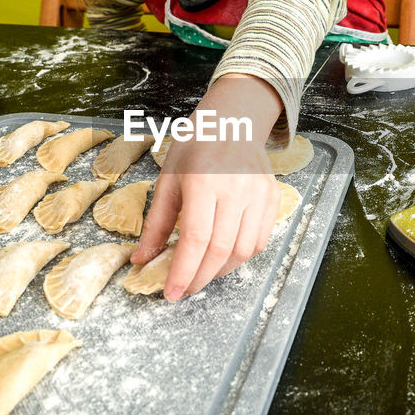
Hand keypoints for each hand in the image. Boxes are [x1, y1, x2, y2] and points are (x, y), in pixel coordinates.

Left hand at [133, 75, 281, 300]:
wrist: (232, 121)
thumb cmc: (195, 148)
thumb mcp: (168, 180)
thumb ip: (157, 223)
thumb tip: (141, 259)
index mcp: (203, 180)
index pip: (196, 239)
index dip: (183, 272)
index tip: (171, 293)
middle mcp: (235, 188)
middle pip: (220, 250)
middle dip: (200, 278)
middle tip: (184, 289)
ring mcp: (258, 193)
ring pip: (243, 250)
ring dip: (221, 271)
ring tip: (202, 273)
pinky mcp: (272, 197)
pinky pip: (260, 240)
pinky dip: (241, 256)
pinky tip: (223, 256)